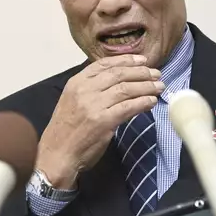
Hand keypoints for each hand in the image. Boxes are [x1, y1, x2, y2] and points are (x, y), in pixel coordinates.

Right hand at [36, 54, 163, 187]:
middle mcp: (84, 90)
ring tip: (159, 87)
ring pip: (126, 89)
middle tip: (156, 74)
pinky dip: (143, 102)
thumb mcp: (73, 101)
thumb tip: (120, 81)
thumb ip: (91, 89)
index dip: (126, 60)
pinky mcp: (103, 121)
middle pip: (118, 74)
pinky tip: (151, 102)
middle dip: (141, 72)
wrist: (57, 155)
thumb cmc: (66, 131)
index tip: (142, 60)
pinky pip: (128, 107)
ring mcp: (93, 105)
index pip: (104, 64)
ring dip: (146, 86)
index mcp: (76, 82)